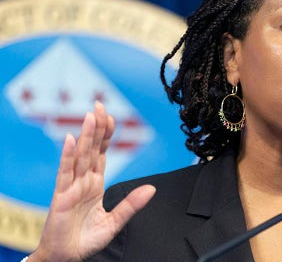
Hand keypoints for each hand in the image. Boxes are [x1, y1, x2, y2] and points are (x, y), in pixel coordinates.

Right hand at [29, 102, 155, 261]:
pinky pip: (65, 173)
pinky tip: (70, 139)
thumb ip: (132, 204)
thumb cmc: (85, 241)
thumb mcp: (115, 222)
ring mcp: (71, 187)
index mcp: (95, 185)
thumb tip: (151, 188)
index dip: (106, 136)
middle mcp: (83, 182)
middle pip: (91, 149)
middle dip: (97, 127)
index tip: (111, 117)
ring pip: (80, 156)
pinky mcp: (61, 197)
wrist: (66, 259)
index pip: (102, 154)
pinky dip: (67, 156)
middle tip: (100, 104)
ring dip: (86, 135)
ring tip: (91, 115)